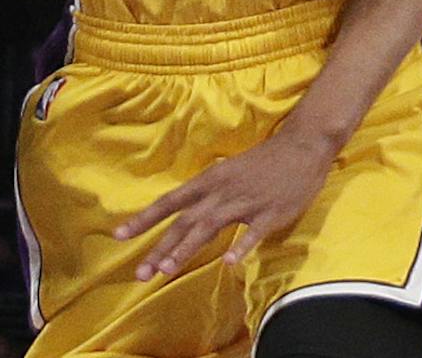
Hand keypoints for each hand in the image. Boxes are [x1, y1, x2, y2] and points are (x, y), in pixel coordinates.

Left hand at [113, 126, 335, 279]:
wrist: (302, 146)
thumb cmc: (263, 162)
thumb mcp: (228, 172)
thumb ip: (208, 195)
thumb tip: (186, 216)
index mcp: (210, 180)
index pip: (170, 202)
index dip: (144, 219)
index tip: (119, 236)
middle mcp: (222, 191)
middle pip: (184, 222)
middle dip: (160, 248)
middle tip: (139, 274)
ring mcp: (246, 202)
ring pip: (210, 227)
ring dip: (187, 249)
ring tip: (167, 270)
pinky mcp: (270, 213)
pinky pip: (253, 233)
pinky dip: (241, 246)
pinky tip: (229, 263)